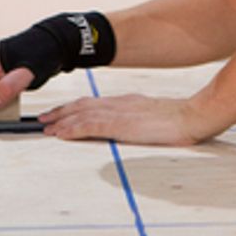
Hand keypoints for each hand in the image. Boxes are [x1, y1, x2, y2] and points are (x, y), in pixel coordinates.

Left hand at [39, 93, 209, 144]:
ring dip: (61, 120)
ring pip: (82, 113)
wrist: (193, 116)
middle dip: (61, 112)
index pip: (93, 103)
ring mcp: (119, 113)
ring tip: (46, 126)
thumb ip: (136, 119)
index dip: (73, 108)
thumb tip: (128, 127)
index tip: (59, 114)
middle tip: (42, 118)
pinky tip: (62, 134)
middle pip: (82, 105)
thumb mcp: (152, 116)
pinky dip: (73, 128)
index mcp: (126, 102)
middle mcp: (118, 103)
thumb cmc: (179, 119)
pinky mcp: (121, 124)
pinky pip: (90, 126)